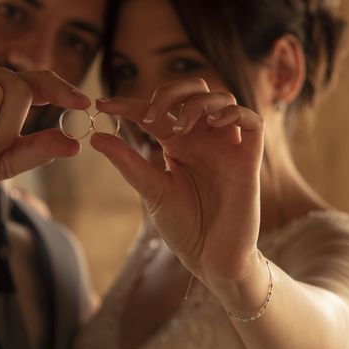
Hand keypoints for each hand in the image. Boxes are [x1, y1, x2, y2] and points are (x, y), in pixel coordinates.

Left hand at [91, 78, 263, 286]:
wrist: (211, 259)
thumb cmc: (183, 226)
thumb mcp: (152, 190)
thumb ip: (128, 162)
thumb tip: (96, 137)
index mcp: (176, 143)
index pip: (153, 112)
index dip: (128, 104)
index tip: (101, 105)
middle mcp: (201, 139)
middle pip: (193, 90)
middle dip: (170, 92)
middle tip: (151, 115)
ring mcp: (226, 146)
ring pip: (220, 99)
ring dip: (198, 104)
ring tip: (180, 128)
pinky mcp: (249, 159)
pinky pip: (252, 120)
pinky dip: (234, 113)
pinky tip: (215, 124)